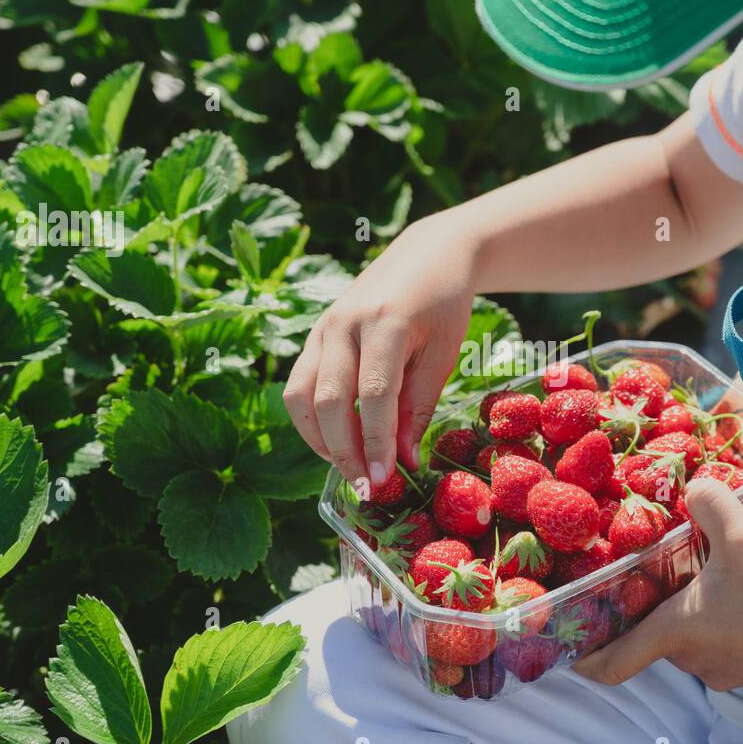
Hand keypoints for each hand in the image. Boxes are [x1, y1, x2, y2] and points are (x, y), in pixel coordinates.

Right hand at [282, 215, 477, 487]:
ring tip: (349, 468)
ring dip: (320, 440)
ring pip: (301, 395)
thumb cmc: (444, 307)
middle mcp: (344, 323)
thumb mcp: (443, 355)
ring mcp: (323, 327)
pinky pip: (299, 385)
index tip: (384, 482)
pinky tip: (336, 442)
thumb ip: (418, 406)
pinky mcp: (314, 335)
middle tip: (364, 488)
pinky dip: (312, 420)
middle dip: (344, 451)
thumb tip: (400, 461)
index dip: (377, 443)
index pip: (373, 395)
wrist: (428, 255)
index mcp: (385, 322)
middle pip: (330, 400)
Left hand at [573, 478, 742, 690]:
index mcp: (675, 632)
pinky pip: (712, 640)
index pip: (613, 662)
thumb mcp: (741, 533)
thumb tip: (691, 486)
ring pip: (682, 636)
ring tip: (690, 566)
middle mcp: (690, 659)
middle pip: (647, 637)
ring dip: (680, 606)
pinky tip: (731, 584)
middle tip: (636, 570)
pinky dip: (710, 615)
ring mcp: (721, 669)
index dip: (584, 657)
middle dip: (640, 606)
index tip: (564, 648)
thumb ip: (708, 500)